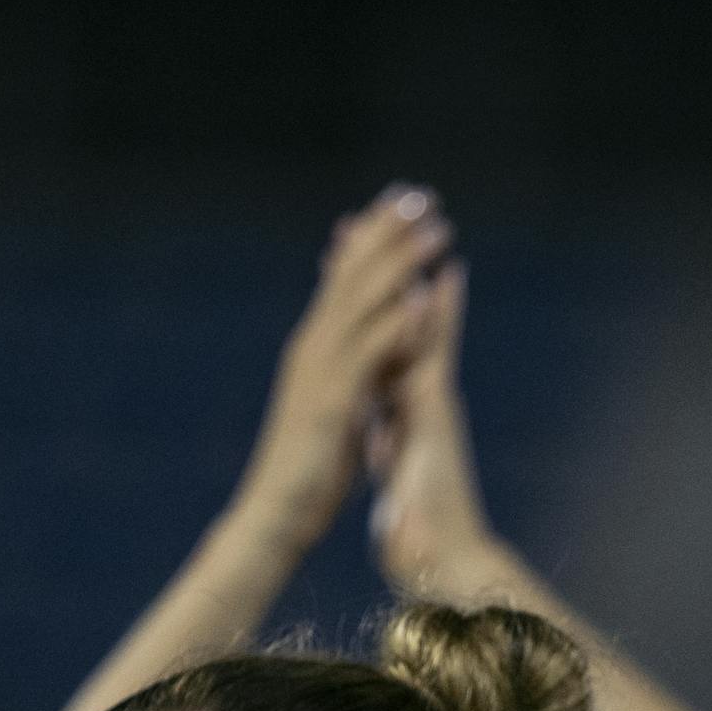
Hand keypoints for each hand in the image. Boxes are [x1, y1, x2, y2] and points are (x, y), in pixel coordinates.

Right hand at [238, 185, 453, 525]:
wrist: (275, 517)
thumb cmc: (308, 470)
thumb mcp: (334, 407)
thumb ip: (350, 372)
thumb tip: (367, 351)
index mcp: (317, 349)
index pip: (346, 278)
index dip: (373, 237)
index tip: (402, 201)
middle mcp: (315, 349)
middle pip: (354, 275)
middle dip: (388, 231)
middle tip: (422, 193)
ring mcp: (322, 374)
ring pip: (363, 303)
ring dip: (400, 262)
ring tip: (435, 228)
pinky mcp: (332, 405)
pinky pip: (368, 356)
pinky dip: (395, 324)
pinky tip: (422, 298)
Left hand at [366, 256, 508, 600]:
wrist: (443, 565)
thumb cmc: (419, 534)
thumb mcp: (394, 475)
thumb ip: (392, 444)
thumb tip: (383, 432)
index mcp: (403, 411)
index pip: (382, 342)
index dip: (366, 300)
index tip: (345, 258)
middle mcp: (421, 399)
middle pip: (402, 323)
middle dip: (389, 273)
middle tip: (379, 219)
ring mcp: (433, 404)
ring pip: (423, 329)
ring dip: (415, 279)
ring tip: (414, 231)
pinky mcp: (439, 419)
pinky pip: (435, 359)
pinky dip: (434, 323)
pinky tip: (431, 284)